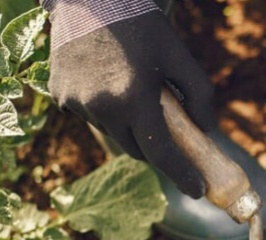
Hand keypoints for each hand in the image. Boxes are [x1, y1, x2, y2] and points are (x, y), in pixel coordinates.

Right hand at [48, 7, 214, 197]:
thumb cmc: (139, 23)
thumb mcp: (178, 54)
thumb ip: (199, 94)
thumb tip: (207, 129)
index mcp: (134, 99)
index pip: (161, 154)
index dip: (182, 175)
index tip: (197, 189)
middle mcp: (102, 107)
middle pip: (137, 150)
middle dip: (157, 151)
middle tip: (174, 142)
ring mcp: (76, 102)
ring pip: (113, 132)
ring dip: (130, 127)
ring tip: (137, 96)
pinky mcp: (59, 94)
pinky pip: (90, 115)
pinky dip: (106, 110)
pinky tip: (110, 82)